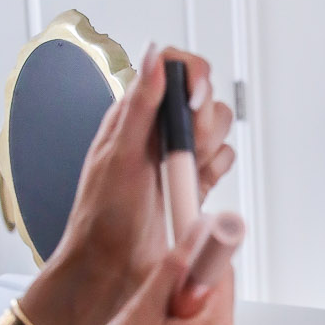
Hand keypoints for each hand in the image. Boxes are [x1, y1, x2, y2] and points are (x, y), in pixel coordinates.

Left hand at [20, 43, 235, 324]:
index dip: (192, 74)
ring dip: (211, 149)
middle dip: (203, 123)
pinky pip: (223, 161)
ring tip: (187, 174)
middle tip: (186, 150)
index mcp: (134, 113)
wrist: (110, 269)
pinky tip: (197, 187)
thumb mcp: (119, 153)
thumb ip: (141, 104)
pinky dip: (217, 171)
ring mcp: (178, 156)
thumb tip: (155, 55)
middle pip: (203, 98)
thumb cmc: (101, 214)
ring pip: (218, 130)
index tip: (192, 100)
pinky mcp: (195, 182)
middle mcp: (158, 130)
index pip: (173, 68)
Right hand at [35, 234, 238, 324]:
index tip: (182, 232)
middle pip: (213, 298)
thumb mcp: (137, 314)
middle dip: (180, 288)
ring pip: (199, 323)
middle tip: (144, 301)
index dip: (199, 250)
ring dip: (172, 314)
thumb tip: (200, 232)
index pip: (222, 274)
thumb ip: (173, 271)